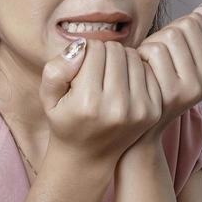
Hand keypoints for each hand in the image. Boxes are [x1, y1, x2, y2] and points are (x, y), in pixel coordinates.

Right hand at [39, 37, 162, 164]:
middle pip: (116, 50)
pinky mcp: (153, 110)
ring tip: (109, 74)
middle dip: (104, 53)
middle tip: (96, 68)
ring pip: (133, 57)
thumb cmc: (65, 120)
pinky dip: (136, 70)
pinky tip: (124, 82)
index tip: (81, 65)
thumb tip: (82, 45)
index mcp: (88, 102)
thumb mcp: (48, 97)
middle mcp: (116, 107)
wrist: (88, 156)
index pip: (94, 50)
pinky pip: (148, 70)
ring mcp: (138, 110)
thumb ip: (56, 69)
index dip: (85, 51)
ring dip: (121, 59)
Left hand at [131, 3, 201, 144]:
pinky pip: (154, 50)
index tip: (166, 51)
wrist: (138, 131)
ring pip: (168, 37)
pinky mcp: (173, 92)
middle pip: (182, 27)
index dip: (174, 29)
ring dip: (149, 47)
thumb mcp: (178, 64)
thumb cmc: (153, 90)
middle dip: (161, 37)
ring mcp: (194, 88)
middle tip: (152, 60)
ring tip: (145, 67)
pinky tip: (138, 72)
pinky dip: (140, 55)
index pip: (195, 23)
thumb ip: (192, 37)